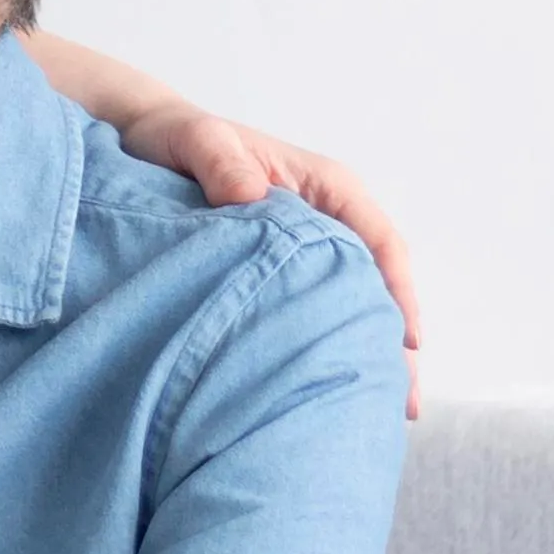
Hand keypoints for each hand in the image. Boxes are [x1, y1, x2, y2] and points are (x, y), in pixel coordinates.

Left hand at [117, 111, 424, 418]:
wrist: (146, 140)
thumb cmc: (178, 136)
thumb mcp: (197, 141)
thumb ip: (222, 162)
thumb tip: (250, 195)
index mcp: (325, 186)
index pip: (379, 241)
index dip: (397, 293)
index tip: (406, 344)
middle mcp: (327, 219)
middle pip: (376, 285)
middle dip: (393, 343)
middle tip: (403, 406)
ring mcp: (307, 249)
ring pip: (350, 305)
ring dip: (365, 353)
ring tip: (378, 416)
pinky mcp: (282, 273)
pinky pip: (316, 311)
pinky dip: (327, 347)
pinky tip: (325, 389)